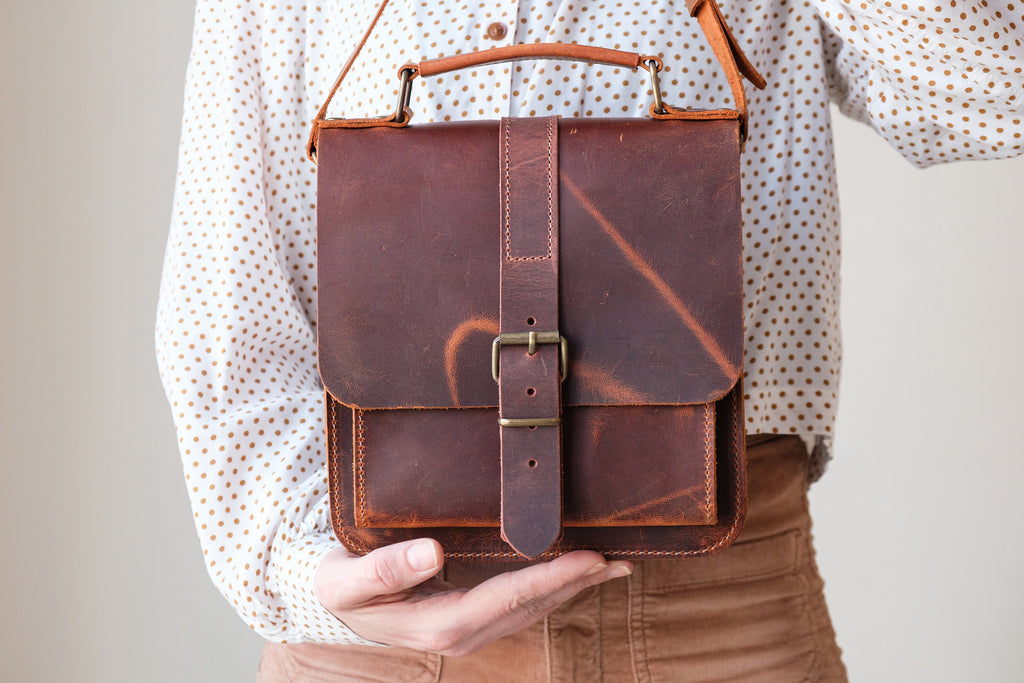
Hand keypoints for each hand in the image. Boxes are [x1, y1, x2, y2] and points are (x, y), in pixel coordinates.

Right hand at [314, 538, 631, 655]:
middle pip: (532, 605)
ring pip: (533, 607)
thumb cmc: (340, 585)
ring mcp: (471, 627)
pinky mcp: (473, 615)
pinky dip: (553, 585)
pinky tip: (574, 571)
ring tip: (613, 564)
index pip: (509, 598)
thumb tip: (432, 552)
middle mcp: (464, 631)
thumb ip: (385, 569)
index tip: (589, 558)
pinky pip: (522, 602)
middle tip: (620, 558)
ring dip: (573, 586)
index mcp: (441, 623)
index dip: (552, 578)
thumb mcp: (346, 580)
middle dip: (577, 582)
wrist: (333, 600)